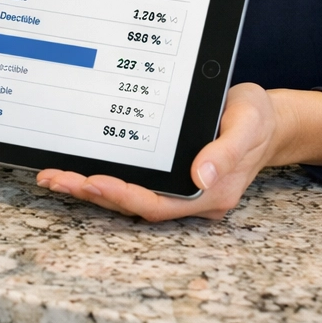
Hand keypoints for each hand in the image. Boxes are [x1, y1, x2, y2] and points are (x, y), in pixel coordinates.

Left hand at [36, 86, 321, 220]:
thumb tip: (200, 176)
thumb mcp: (248, 124)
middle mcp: (190, 197)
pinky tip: (77, 170)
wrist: (267, 121)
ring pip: (128, 197)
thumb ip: (226, 151)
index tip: (93, 181)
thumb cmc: (256, 118)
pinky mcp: (168, 175)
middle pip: (135, 204)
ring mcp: (178, 189)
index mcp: (211, 191)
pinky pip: (131, 182)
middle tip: (57, 179)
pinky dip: (102, 178)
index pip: (158, 202)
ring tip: (54, 178)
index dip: (123, 195)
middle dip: (93, 193)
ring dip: (90, 189)